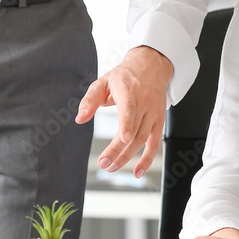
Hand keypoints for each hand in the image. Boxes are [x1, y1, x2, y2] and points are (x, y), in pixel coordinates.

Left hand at [75, 46, 172, 177]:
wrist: (151, 67)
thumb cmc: (124, 76)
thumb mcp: (103, 81)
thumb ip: (90, 100)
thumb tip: (80, 118)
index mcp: (129, 90)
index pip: (130, 108)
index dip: (127, 123)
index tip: (124, 138)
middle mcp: (144, 102)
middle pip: (133, 130)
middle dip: (118, 150)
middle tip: (103, 163)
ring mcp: (153, 113)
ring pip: (142, 139)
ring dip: (127, 157)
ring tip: (111, 167)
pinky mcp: (159, 121)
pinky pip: (155, 143)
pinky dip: (148, 159)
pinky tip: (138, 172)